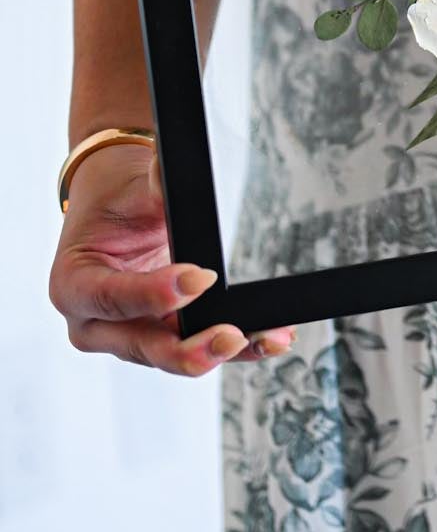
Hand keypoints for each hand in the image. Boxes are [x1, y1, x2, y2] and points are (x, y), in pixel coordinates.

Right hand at [49, 141, 292, 374]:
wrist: (120, 209)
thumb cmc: (118, 200)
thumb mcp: (131, 189)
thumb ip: (153, 187)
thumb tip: (169, 177)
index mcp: (73, 285)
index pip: (111, 298)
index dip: (153, 295)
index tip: (200, 279)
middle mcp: (93, 323)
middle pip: (140, 345)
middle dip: (188, 348)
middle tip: (231, 335)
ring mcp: (128, 336)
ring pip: (172, 355)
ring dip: (221, 350)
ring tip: (267, 338)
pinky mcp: (160, 339)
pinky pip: (195, 347)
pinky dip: (234, 345)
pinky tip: (267, 338)